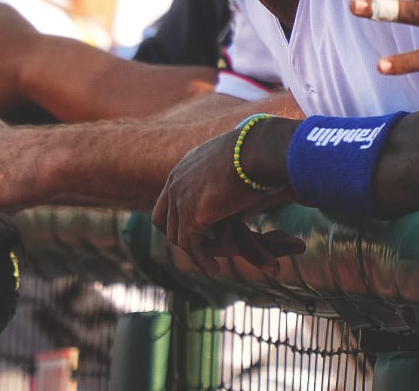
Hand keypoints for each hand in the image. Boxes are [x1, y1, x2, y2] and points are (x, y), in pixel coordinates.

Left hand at [151, 118, 302, 276]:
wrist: (255, 150)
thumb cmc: (256, 152)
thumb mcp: (236, 158)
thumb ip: (228, 170)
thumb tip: (240, 173)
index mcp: (184, 166)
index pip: (169, 198)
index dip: (179, 218)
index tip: (197, 232)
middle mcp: (176, 180)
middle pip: (162, 219)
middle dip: (180, 237)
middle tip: (199, 251)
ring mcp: (179, 197)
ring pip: (177, 236)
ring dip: (195, 251)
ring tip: (212, 263)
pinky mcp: (190, 214)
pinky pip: (191, 245)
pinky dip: (202, 259)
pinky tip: (215, 269)